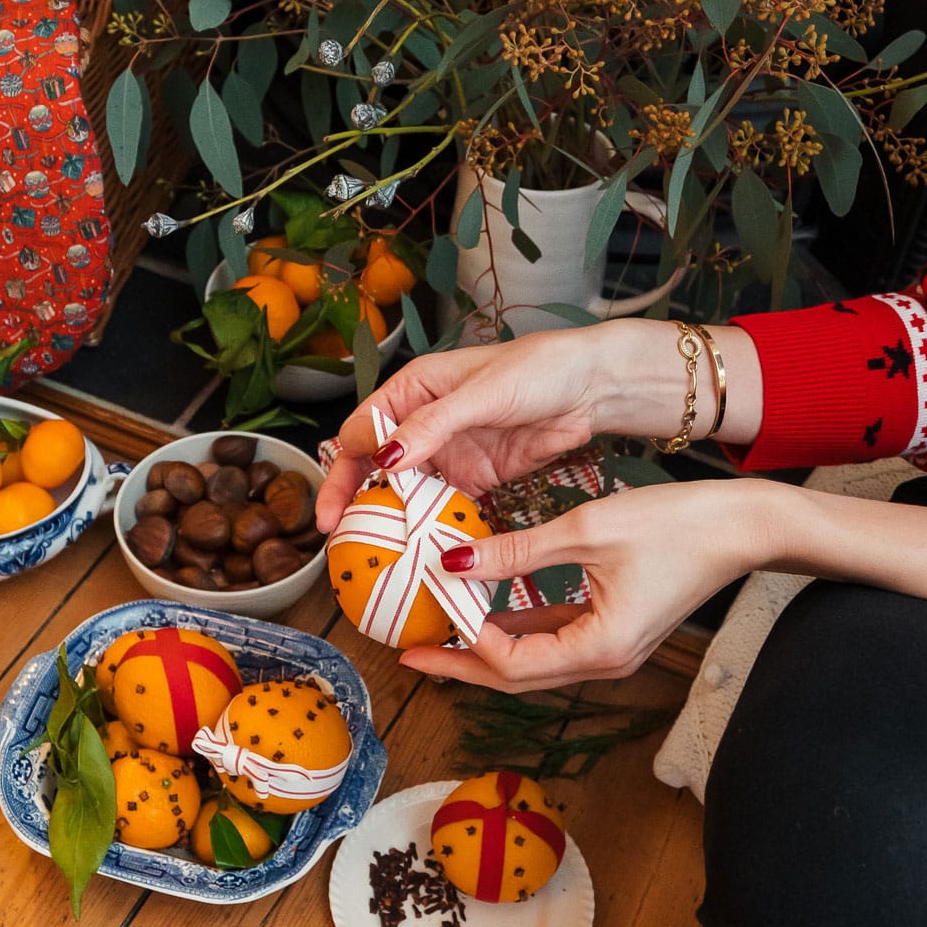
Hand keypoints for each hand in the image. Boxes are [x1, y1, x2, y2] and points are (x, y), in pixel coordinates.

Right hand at [315, 330, 620, 532]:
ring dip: (395, 521)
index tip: (333, 514)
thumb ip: (432, 425)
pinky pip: (445, 507)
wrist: (592, 388)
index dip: (342, 472)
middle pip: (376, 468)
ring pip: (407, 492)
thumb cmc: (538, 370)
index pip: (362, 433)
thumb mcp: (480, 394)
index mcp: (413, 390)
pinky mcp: (476, 478)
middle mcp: (424, 423)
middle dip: (359, 504)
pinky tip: (425, 551)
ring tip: (379, 557)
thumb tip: (385, 456)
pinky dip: (434, 528)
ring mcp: (449, 453)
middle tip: (344, 543)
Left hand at [400, 478, 779, 691]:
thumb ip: (515, 552)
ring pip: (536, 663)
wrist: (744, 527)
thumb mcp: (586, 531)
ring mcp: (614, 651)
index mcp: (599, 648)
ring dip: (488, 650)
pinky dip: (521, 631)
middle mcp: (606, 662)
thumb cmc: (678, 526)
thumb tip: (452, 561)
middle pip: (517, 678)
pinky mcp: (618, 632)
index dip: (463, 644)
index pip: (511, 663)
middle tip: (413, 652)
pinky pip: (557, 642)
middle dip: (463, 665)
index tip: (421, 624)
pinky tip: (490, 614)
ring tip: (441, 635)